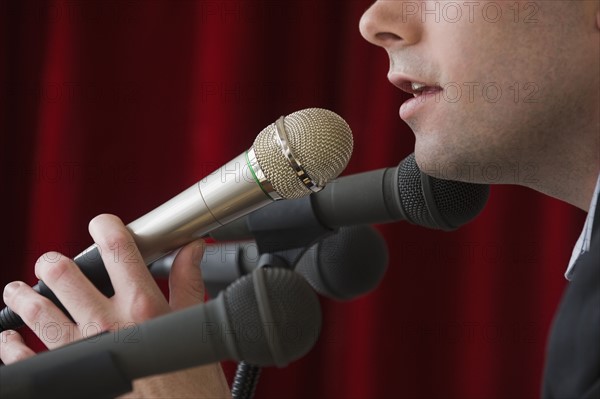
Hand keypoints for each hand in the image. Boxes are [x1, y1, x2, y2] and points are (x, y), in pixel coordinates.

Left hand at [0, 214, 230, 397]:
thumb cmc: (192, 380)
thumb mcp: (194, 323)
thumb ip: (188, 281)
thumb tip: (191, 249)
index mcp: (142, 307)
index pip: (117, 250)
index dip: (106, 227)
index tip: (102, 225)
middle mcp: (107, 324)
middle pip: (63, 275)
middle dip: (53, 263)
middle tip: (52, 264)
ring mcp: (83, 352)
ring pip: (37, 312)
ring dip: (22, 296)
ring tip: (18, 290)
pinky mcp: (70, 380)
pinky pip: (25, 361)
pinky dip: (11, 348)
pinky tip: (10, 339)